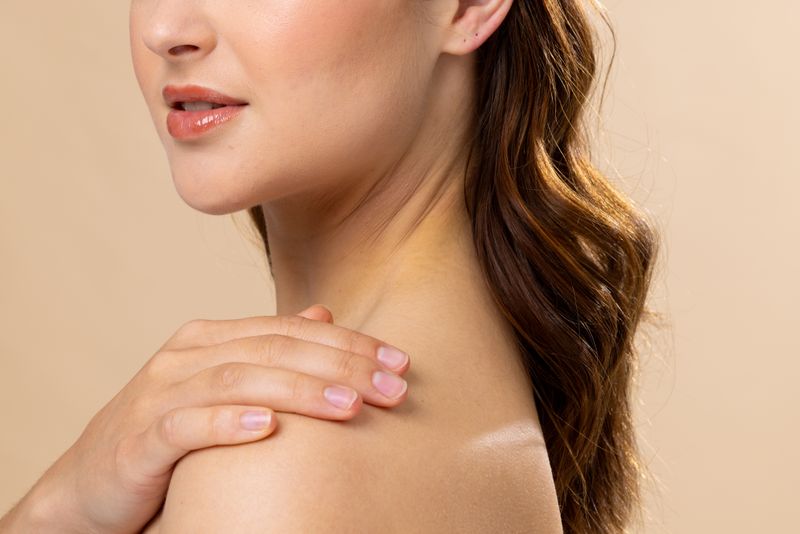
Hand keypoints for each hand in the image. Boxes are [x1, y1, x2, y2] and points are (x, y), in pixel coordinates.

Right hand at [1, 305, 409, 533]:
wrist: (89, 485)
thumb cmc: (168, 434)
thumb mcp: (222, 386)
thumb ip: (270, 351)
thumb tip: (323, 314)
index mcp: (213, 338)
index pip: (293, 330)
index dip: (350, 344)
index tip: (400, 362)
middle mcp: (186, 355)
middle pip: (275, 349)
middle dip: (341, 366)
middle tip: (393, 386)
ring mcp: (159, 393)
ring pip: (239, 380)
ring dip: (299, 391)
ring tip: (350, 407)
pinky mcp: (138, 439)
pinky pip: (186, 426)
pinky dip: (228, 424)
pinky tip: (268, 430)